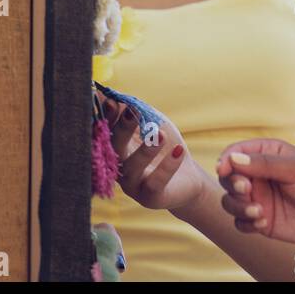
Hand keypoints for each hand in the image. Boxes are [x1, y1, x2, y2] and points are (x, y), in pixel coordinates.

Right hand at [102, 93, 206, 213]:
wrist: (189, 179)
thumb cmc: (166, 148)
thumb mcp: (154, 124)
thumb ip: (138, 111)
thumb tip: (117, 96)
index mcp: (116, 149)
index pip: (106, 133)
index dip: (107, 118)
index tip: (111, 102)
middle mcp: (119, 168)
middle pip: (115, 148)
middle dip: (122, 129)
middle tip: (131, 112)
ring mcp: (132, 185)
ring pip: (132, 168)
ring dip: (146, 149)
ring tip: (160, 134)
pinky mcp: (150, 197)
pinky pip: (156, 183)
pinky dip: (167, 166)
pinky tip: (179, 151)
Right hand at [216, 139, 294, 249]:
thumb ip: (265, 164)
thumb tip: (233, 159)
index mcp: (270, 154)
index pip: (237, 152)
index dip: (227, 160)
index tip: (224, 169)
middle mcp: (261, 176)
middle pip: (228, 177)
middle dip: (232, 184)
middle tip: (246, 190)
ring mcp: (260, 198)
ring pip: (230, 201)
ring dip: (237, 206)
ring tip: (258, 212)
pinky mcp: (262, 220)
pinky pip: (240, 222)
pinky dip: (246, 223)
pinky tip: (264, 223)